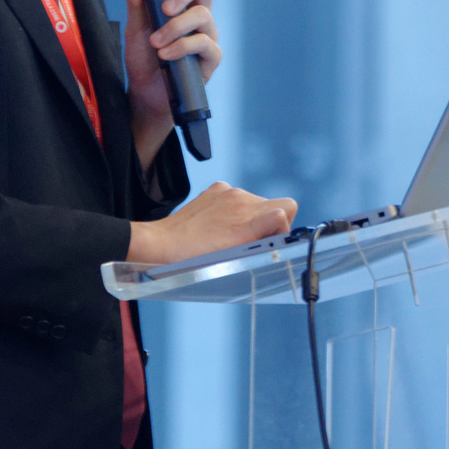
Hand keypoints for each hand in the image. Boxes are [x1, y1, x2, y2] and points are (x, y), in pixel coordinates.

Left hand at [121, 0, 220, 165]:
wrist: (146, 94)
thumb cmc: (144, 60)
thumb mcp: (135, 29)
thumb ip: (136, 2)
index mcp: (184, 5)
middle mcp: (200, 17)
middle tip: (164, 8)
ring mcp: (208, 36)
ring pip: (202, 15)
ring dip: (175, 26)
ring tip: (156, 42)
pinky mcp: (211, 57)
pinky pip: (203, 43)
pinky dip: (182, 47)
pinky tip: (166, 55)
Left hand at [127, 182, 297, 264]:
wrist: (161, 245)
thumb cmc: (194, 260)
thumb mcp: (233, 258)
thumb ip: (261, 243)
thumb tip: (278, 238)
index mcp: (248, 218)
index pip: (287, 208)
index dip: (283, 228)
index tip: (270, 241)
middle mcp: (241, 199)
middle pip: (275, 204)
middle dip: (269, 223)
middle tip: (251, 241)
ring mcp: (228, 191)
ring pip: (256, 201)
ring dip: (250, 217)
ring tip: (229, 235)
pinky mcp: (216, 189)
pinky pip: (237, 196)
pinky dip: (234, 209)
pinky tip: (218, 224)